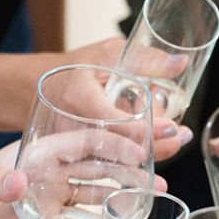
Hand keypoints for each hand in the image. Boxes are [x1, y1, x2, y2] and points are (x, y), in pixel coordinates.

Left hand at [17, 127, 166, 218]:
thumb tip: (18, 182)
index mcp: (38, 155)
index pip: (83, 143)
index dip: (112, 145)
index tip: (138, 154)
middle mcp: (51, 177)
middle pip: (98, 172)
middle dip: (129, 178)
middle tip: (157, 186)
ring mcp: (53, 205)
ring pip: (98, 203)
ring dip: (125, 208)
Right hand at [50, 40, 194, 160]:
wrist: (36, 87)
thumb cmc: (75, 68)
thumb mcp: (106, 54)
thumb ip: (145, 59)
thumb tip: (181, 63)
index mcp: (78, 98)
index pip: (113, 121)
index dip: (145, 128)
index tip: (172, 126)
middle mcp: (71, 127)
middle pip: (119, 146)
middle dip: (155, 145)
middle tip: (181, 137)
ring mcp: (72, 147)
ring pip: (116, 161)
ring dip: (149, 155)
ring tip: (177, 143)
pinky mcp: (76, 158)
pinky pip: (109, 165)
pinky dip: (135, 161)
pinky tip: (157, 151)